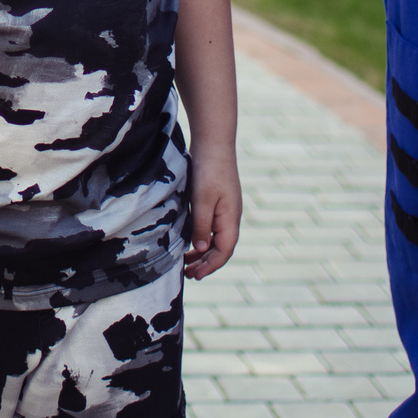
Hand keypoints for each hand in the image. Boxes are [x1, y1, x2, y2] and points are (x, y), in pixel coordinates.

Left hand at [186, 150, 240, 278]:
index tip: (195, 275)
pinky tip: (189, 241)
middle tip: (188, 274)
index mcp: (231, 219)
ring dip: (202, 253)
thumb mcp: (202, 199)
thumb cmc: (209, 170)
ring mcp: (224, 210)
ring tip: (186, 262)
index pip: (224, 251)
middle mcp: (230, 217)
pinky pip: (211, 228)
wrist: (214, 143)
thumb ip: (202, 224)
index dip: (210, 266)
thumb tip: (202, 249)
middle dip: (206, 264)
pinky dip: (201, 238)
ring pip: (215, 239)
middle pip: (221, 248)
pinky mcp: (216, 203)